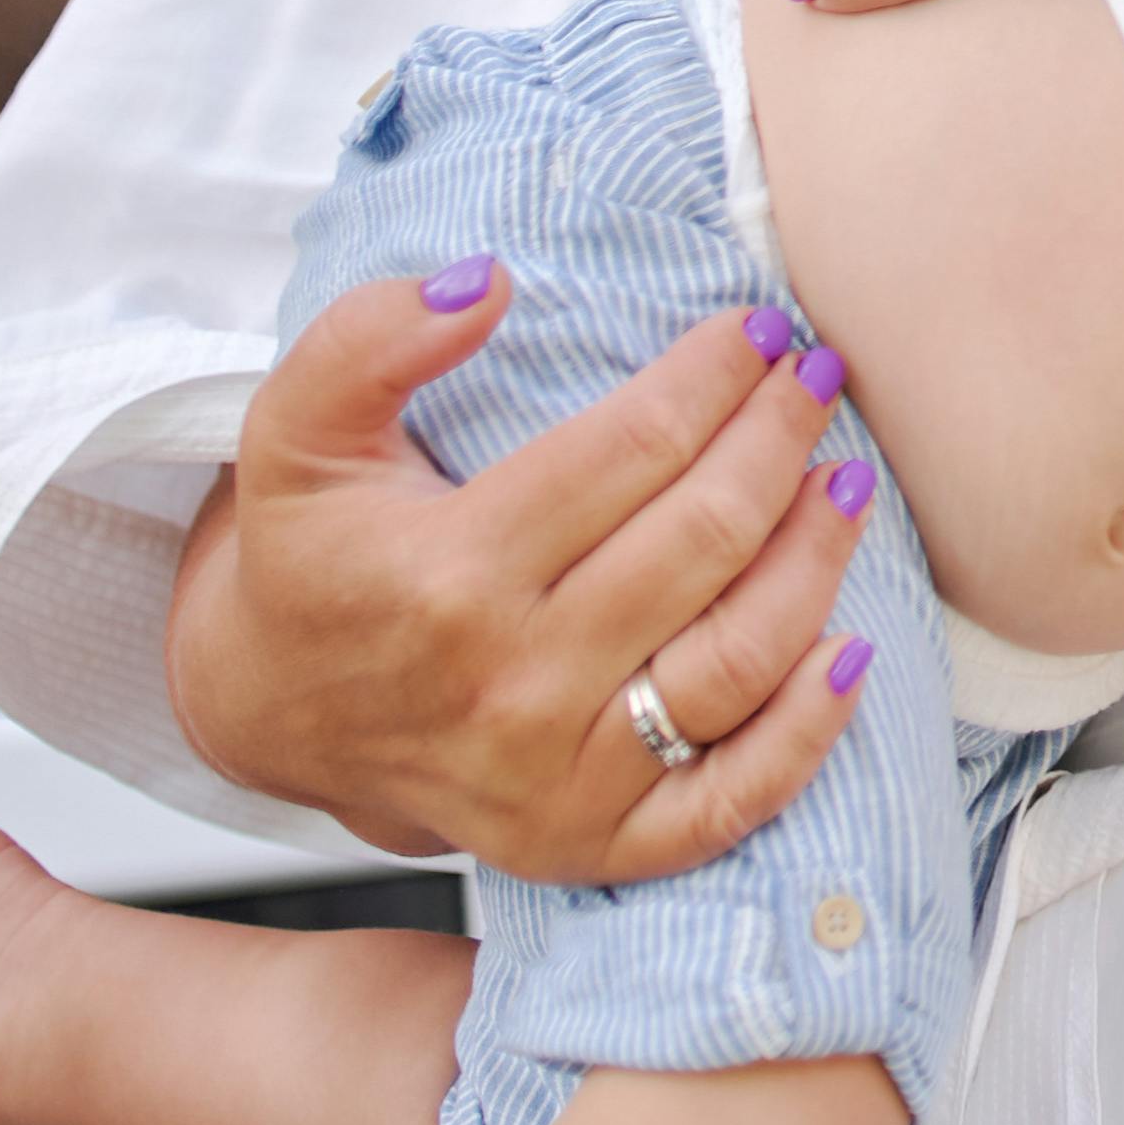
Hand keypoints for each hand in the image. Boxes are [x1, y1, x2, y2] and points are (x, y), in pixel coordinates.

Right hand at [169, 269, 871, 881]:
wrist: (271, 712)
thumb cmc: (313, 556)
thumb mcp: (297, 434)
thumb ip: (367, 341)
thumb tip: (486, 282)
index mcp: (446, 574)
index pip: (633, 448)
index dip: (715, 374)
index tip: (758, 328)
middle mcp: (509, 683)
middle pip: (704, 538)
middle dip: (781, 437)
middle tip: (817, 375)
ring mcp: (555, 776)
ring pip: (738, 656)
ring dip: (817, 557)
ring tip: (847, 478)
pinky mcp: (589, 842)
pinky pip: (731, 800)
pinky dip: (809, 730)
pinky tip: (852, 649)